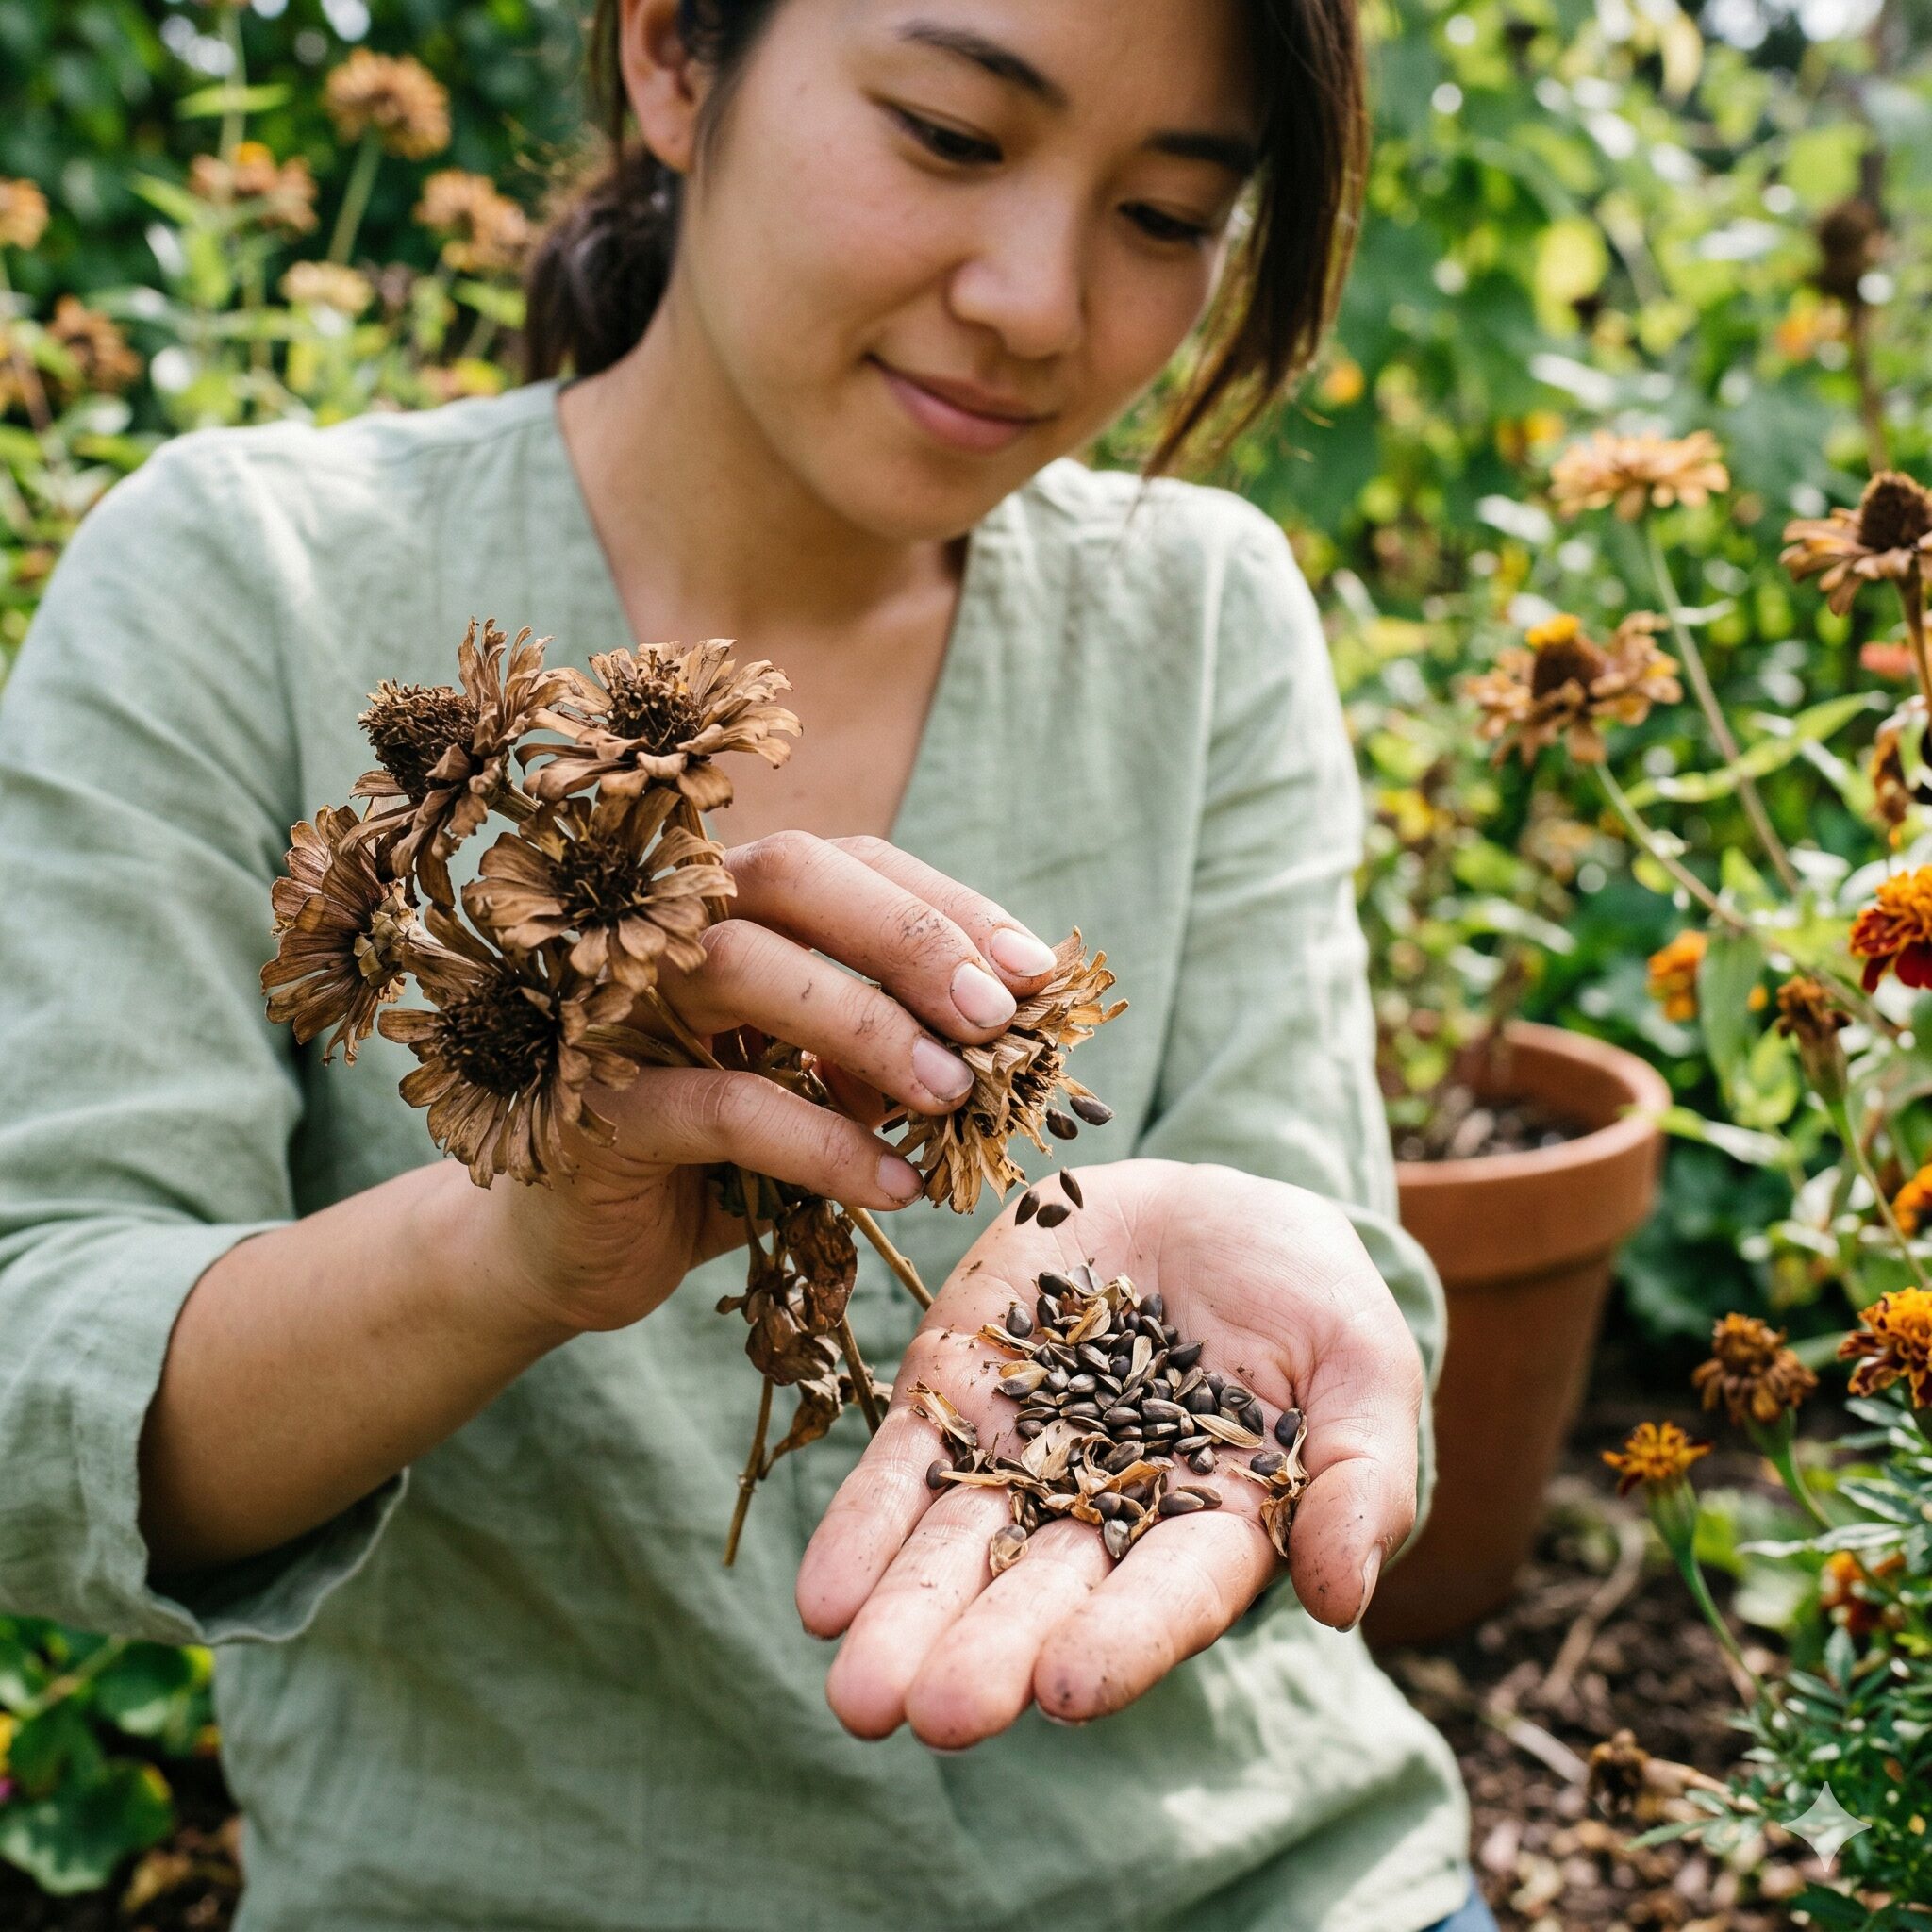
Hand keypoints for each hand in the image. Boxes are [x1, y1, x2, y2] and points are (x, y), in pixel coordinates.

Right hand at [463, 831, 1060, 1336]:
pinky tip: (896, 1187)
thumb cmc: (709, 1159)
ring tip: (953, 1095)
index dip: (944, 905)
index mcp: (720, 909)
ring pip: (742, 965)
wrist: (573, 1255)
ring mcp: (616, 1009)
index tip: (1033, 972)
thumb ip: (885, 1052)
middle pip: (786, 874)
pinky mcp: (596, 1108)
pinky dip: (824, 1144)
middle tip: (995, 1016)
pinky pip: (723, 1108)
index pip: (843, 862)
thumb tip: (1005, 1037)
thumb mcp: (815, 1094)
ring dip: (867, 1025)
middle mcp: (660, 933)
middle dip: (908, 936)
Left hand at [793, 1157, 1424, 1746]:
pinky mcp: (959, 1392)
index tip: (1064, 1688)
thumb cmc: (1308, 1295)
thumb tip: (1339, 1598)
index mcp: (1215, 1527)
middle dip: (988, 1653)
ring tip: (857, 1693)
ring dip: (907, 1617)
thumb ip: (1360, 1476)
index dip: (1119, 1639)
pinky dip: (862, 1527)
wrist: (1209, 1207)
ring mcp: (1023, 1454)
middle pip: (1045, 1591)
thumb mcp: (1362, 1363)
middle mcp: (1106, 1513)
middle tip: (935, 1716)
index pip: (1168, 1594)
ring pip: (959, 1546)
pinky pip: (903, 1465)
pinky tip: (824, 1596)